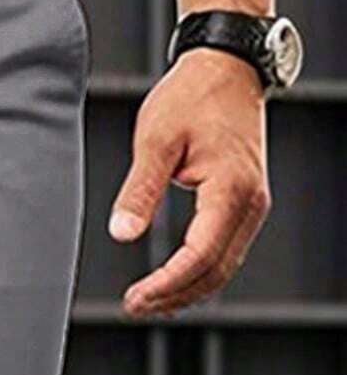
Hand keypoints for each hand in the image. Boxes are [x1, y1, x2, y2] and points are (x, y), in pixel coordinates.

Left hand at [109, 48, 271, 317]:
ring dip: (187, 290)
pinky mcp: (245, 202)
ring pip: (223, 267)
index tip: (135, 298)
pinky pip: (225, 250)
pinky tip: (172, 281)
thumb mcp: (155, 140)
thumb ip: (139, 190)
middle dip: (175, 296)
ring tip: (149, 302)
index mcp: (230, 188)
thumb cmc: (193, 96)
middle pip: (215, 272)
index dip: (166, 284)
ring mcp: (252, 204)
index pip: (199, 255)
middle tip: (134, 307)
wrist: (226, 67)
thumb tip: (122, 233)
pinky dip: (199, 273)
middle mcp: (250, 202)